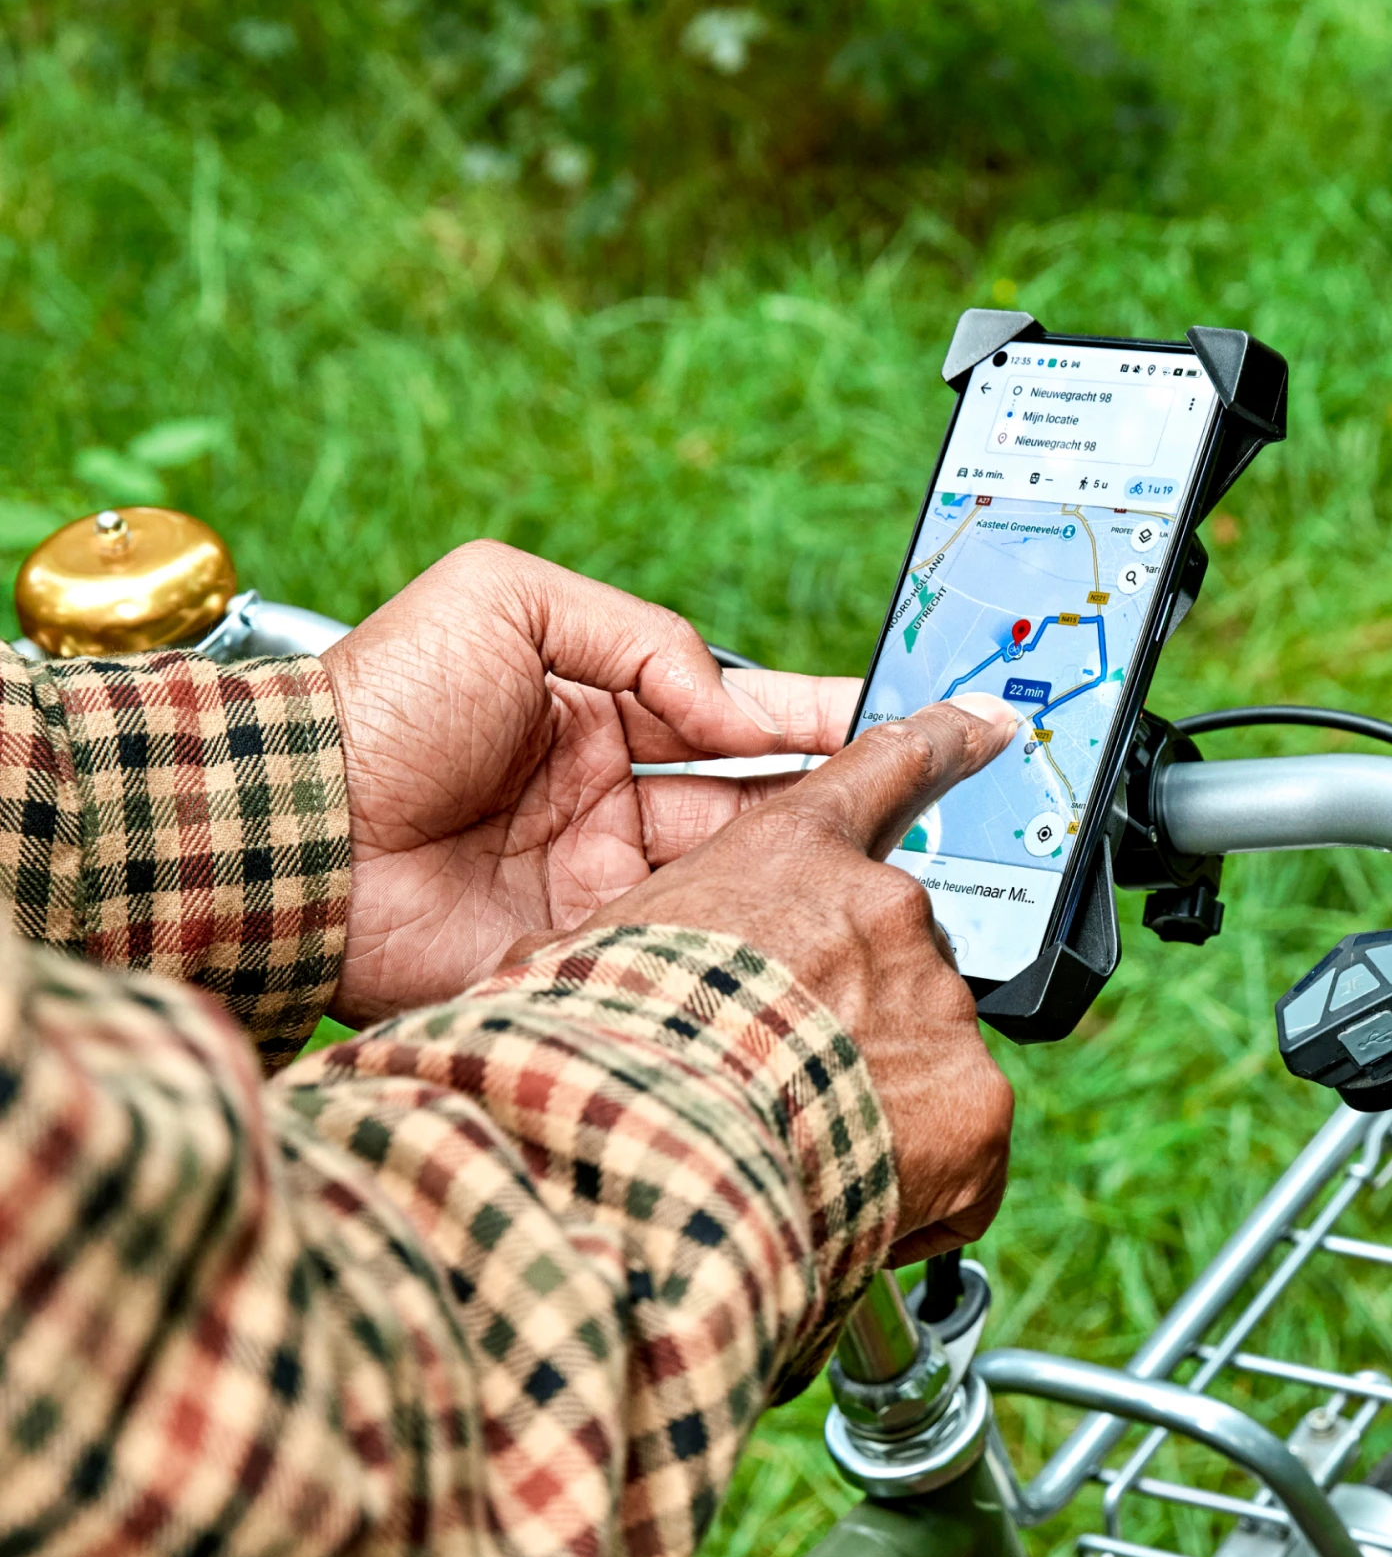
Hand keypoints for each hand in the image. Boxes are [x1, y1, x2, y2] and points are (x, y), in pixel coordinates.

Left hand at [322, 539, 858, 1023]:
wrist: (293, 831)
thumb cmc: (379, 705)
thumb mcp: (507, 602)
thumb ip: (638, 635)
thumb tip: (734, 707)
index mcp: (603, 713)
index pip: (742, 716)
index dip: (827, 717)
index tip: (910, 719)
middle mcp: (615, 801)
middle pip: (761, 802)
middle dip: (846, 797)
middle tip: (933, 796)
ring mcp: (605, 884)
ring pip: (741, 878)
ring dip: (810, 868)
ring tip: (890, 857)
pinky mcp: (587, 954)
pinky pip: (687, 946)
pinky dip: (746, 936)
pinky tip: (803, 924)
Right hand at [559, 696, 1022, 1262]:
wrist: (665, 1159)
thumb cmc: (606, 1054)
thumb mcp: (588, 956)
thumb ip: (638, 935)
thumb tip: (564, 961)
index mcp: (792, 855)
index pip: (884, 770)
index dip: (943, 741)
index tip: (994, 726)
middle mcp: (886, 911)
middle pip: (895, 959)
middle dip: (855, 1016)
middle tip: (786, 1081)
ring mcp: (941, 1003)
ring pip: (928, 1052)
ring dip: (880, 1098)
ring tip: (800, 1150)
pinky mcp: (978, 1099)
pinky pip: (964, 1143)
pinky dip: (924, 1174)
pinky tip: (853, 1196)